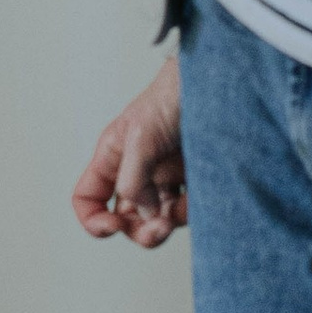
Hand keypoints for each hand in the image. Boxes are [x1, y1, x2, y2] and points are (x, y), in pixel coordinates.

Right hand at [74, 57, 185, 245]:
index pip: (89, 197)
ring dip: (164, 226)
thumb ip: (133, 177)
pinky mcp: (194, 180)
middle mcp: (138, 170)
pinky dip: (190, 213)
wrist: (222, 82)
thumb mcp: (142, 134)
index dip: (93, 218)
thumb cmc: (174, 95)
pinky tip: (197, 200)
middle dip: (138, 230)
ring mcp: (166, 177)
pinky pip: (187, 211)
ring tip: (174, 218)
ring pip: (157, 219)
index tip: (112, 227)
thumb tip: (142, 210)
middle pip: (126, 217)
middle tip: (157, 229)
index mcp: (114, 156)